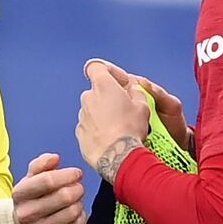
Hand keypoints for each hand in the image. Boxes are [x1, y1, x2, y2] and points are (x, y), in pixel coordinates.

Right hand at [12, 153, 86, 223]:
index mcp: (19, 194)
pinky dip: (81, 217)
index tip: (77, 173)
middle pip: (64, 196)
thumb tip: (54, 158)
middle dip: (77, 189)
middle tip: (78, 188)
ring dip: (78, 203)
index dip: (67, 175)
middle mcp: (25, 215)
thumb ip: (42, 164)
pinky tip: (74, 215)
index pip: (48, 180)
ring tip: (74, 202)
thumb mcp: (31, 179)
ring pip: (73, 211)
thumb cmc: (32, 200)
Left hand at [76, 60, 149, 183]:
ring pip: (93, 110)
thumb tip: (133, 90)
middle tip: (124, 110)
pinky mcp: (80, 133)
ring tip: (119, 128)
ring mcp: (82, 116)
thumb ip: (136, 92)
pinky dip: (98, 130)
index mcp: (103, 85)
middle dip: (108, 98)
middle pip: (97, 91)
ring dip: (103, 115)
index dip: (108, 72)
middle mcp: (88, 98)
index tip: (119, 82)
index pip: (96, 67)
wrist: (118, 156)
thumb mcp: (143, 106)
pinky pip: (89, 126)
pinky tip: (110, 139)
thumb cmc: (129, 130)